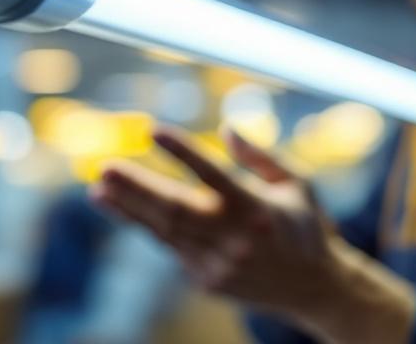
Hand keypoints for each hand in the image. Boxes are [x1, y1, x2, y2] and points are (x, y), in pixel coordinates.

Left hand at [89, 126, 415, 342]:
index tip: (153, 129)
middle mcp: (235, 237)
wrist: (316, 289)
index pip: (213, 174)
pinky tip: (123, 207)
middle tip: (105, 167)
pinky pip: (172, 247)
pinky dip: (148, 226)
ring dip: (129, 209)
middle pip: (176, 208)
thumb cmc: (306, 225)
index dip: (182, 151)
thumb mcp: (297, 183)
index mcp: (257, 207)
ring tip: (99, 188)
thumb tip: (224, 127)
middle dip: (137, 188)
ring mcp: (219, 263)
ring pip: (165, 231)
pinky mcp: (208, 281)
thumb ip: (260, 155)